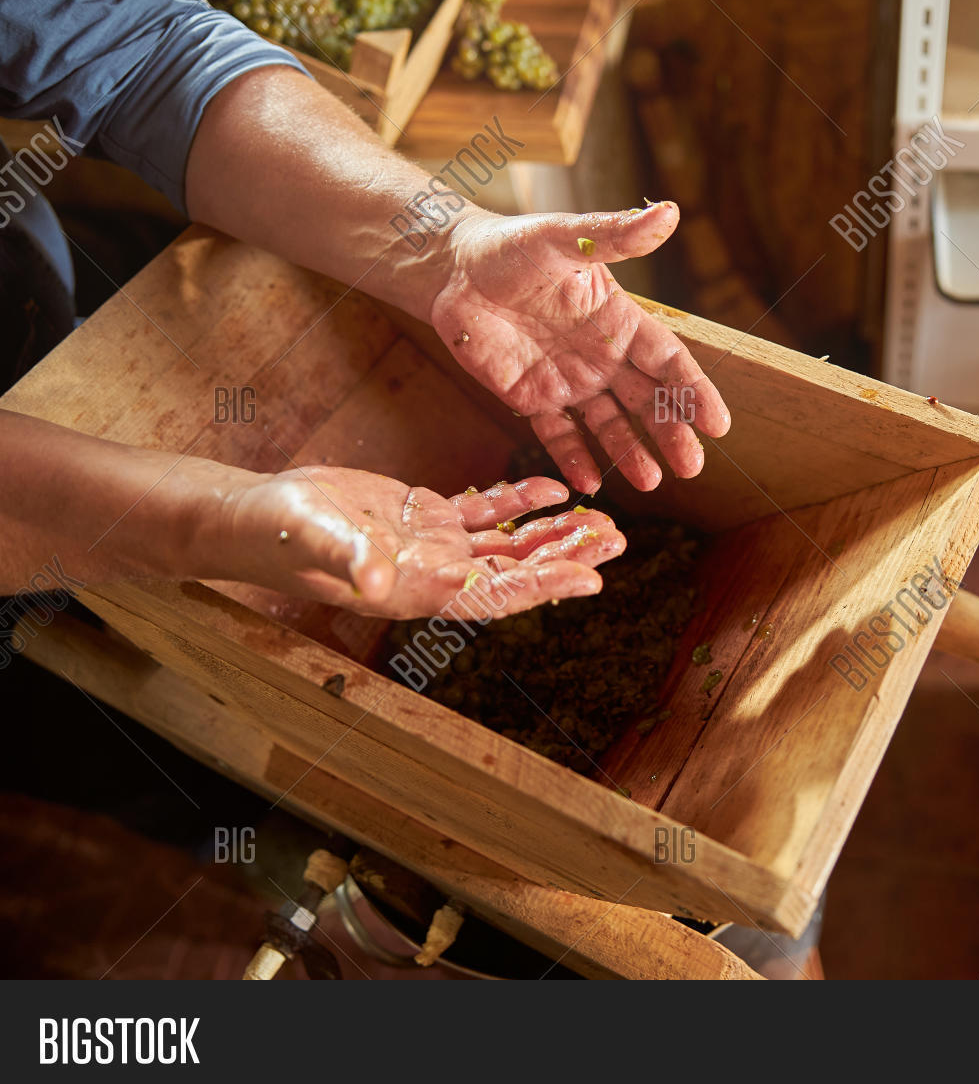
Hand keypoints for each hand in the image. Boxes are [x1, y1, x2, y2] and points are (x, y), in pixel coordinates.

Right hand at [213, 467, 624, 618]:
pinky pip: (483, 512)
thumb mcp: (315, 541)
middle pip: (517, 570)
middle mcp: (437, 573)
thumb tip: (380, 578)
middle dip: (566, 556)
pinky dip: (517, 502)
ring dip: (553, 532)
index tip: (589, 578)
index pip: (496, 593)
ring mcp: (434, 546)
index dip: (543, 586)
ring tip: (601, 520)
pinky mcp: (424, 516)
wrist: (257, 518)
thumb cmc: (280, 537)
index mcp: (421, 589)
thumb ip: (350, 558)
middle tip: (616, 540)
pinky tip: (552, 490)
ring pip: (509, 542)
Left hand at [431, 202, 730, 493]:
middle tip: (692, 466)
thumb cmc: (511, 246)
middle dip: (671, 433)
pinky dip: (574, 459)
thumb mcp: (564, 237)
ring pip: (609, 425)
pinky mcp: (532, 399)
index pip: (667, 361)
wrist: (453, 270)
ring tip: (651, 482)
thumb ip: (615, 234)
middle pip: (647, 401)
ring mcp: (570, 381)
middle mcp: (602, 356)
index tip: (718, 423)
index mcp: (619, 320)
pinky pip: (558, 436)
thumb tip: (669, 212)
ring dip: (631, 453)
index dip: (693, 391)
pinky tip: (590, 483)